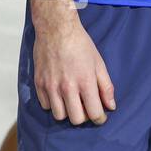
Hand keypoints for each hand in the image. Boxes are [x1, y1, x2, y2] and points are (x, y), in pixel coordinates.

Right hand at [29, 3, 115, 125]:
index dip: (100, 118)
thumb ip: (106, 86)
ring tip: (73, 101)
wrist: (57, 31)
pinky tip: (60, 94)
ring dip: (68, 112)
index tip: (101, 117)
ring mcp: (51, 87)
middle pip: (76, 119)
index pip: (93, 112)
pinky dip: (54, 104)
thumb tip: (111, 106)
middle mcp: (67, 87)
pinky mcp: (39, 84)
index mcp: (85, 81)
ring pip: (59, 116)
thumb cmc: (81, 45)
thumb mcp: (99, 64)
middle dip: (84, 117)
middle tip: (87, 108)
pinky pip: (46, 106)